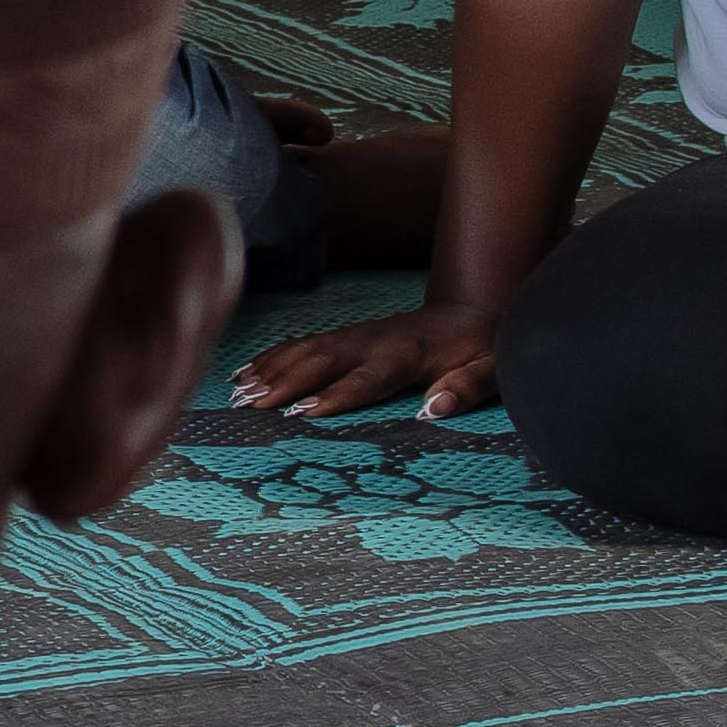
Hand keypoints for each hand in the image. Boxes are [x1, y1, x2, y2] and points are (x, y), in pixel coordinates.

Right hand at [233, 300, 499, 421]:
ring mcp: (354, 335)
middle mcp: (371, 342)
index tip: (301, 413)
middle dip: (282, 382)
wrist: (469, 313)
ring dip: (268, 371)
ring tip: (236, 394)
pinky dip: (270, 357)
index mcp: (405, 355)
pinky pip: (301, 344)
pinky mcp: (344, 335)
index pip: (364, 379)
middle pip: (321, 361)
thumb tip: (433, 411)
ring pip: (304, 350)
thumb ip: (466, 388)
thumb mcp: (490, 369)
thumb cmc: (479, 350)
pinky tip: (244, 372)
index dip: (334, 396)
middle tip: (249, 405)